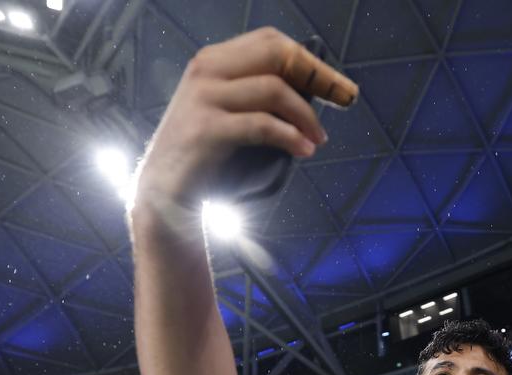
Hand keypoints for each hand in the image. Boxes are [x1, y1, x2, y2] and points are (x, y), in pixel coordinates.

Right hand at [133, 27, 352, 209]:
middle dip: (319, 75)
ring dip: (307, 115)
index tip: (339, 86)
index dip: (310, 60)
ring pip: (274, 89)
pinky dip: (290, 137)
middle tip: (346, 99)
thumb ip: (262, 95)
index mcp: (214, 61)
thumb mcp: (233, 113)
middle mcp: (206, 70)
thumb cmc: (209, 155)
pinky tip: (304, 150)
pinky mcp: (206, 130)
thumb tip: (318, 88)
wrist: (165, 194)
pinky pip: (261, 124)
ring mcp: (203, 98)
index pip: (271, 42)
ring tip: (319, 139)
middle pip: (276, 54)